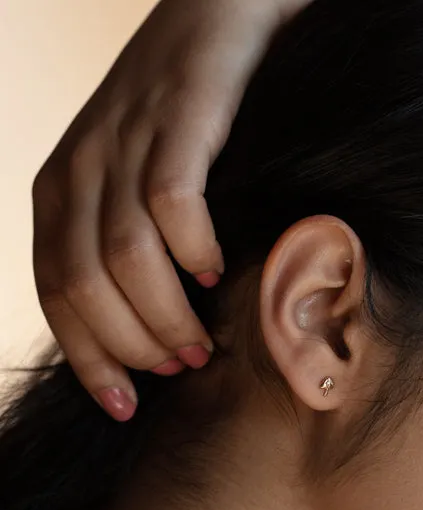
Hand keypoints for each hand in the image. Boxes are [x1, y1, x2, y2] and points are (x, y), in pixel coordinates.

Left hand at [32, 0, 312, 420]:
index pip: (55, 295)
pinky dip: (193, 249)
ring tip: (198, 344)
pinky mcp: (177, 120)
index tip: (123, 405)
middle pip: (85, 287)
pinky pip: (172, 204)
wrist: (216, 12)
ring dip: (163, 316)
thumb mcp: (130, 181)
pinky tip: (216, 270)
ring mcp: (124, 142)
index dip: (88, 360)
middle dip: (130, 346)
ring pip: (125, 258)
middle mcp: (79, 170)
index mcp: (58, 193)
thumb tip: (149, 326)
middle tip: (177, 368)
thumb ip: (124, 243)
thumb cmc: (179, 118)